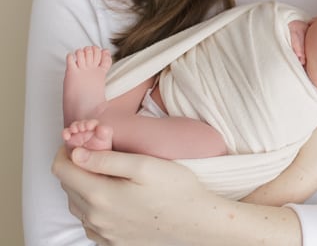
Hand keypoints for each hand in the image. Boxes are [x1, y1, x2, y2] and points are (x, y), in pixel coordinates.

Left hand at [52, 145, 243, 245]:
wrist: (196, 222)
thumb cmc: (176, 190)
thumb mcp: (144, 165)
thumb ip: (106, 159)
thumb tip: (76, 154)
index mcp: (99, 195)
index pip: (62, 170)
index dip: (66, 150)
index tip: (80, 140)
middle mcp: (95, 217)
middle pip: (67, 186)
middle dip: (76, 165)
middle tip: (97, 150)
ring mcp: (102, 232)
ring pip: (76, 204)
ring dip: (82, 185)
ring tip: (105, 171)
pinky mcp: (112, 242)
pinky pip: (89, 221)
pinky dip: (91, 205)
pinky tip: (110, 195)